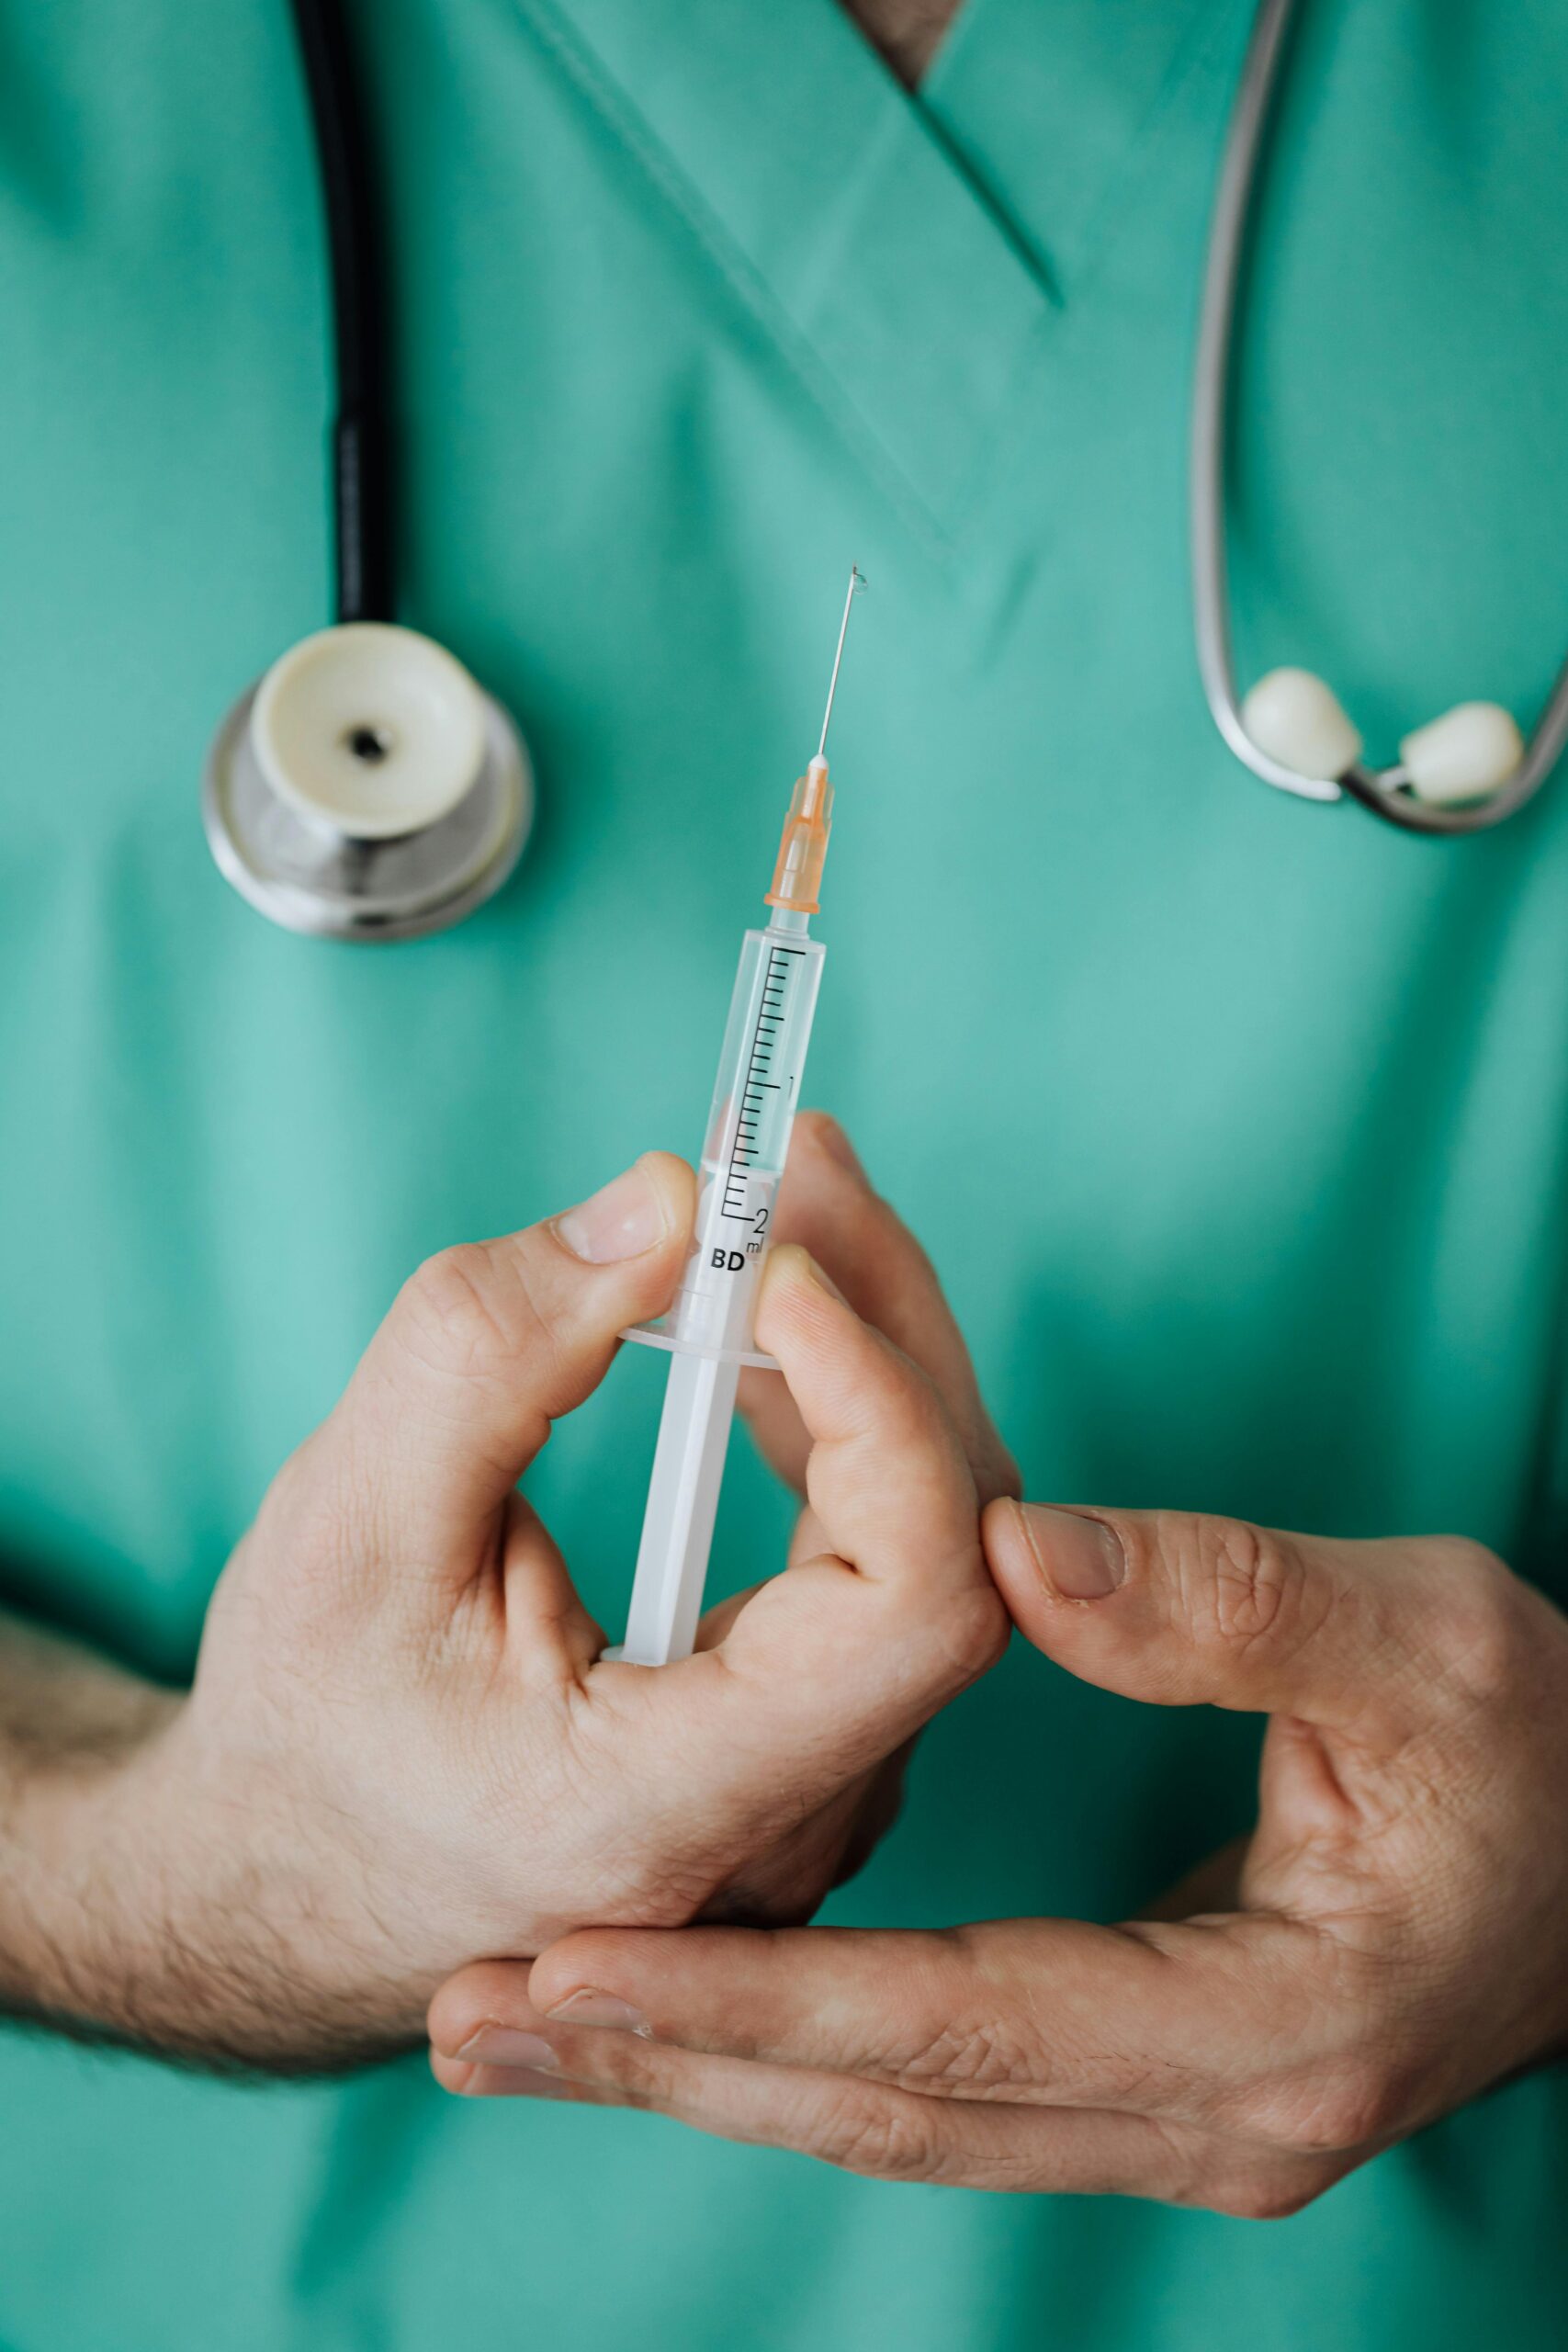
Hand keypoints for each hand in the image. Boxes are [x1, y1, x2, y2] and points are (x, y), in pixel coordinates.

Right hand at [6, 1124, 1007, 2071]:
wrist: (289, 1883)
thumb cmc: (304, 1731)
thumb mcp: (351, 1521)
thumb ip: (495, 1351)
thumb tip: (670, 1198)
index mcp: (679, 1809)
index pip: (911, 1605)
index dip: (881, 1407)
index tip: (774, 1266)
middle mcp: (792, 1823)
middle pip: (949, 1542)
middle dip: (877, 1319)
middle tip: (789, 1155)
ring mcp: (819, 1790)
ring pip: (933, 1537)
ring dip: (865, 1344)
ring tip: (773, 1200)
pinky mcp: (812, 1737)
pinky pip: (882, 1555)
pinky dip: (835, 1414)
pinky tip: (766, 1324)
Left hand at [431, 1501, 1567, 2217]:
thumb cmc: (1541, 1746)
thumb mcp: (1423, 1636)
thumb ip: (1224, 1599)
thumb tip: (1010, 1551)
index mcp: (1265, 2032)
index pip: (953, 2035)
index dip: (752, 2003)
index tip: (570, 1963)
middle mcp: (1206, 2124)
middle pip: (884, 2113)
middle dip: (668, 2067)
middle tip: (471, 2019)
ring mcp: (1178, 2127)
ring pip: (895, 2121)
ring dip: (705, 2071)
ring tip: (523, 2023)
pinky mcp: (1147, 2085)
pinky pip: (938, 2091)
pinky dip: (797, 2051)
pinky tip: (689, 2014)